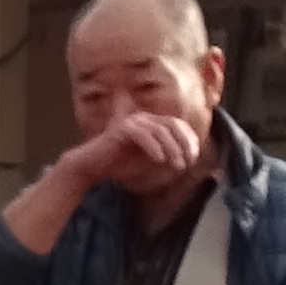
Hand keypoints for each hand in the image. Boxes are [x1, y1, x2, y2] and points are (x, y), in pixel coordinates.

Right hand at [64, 110, 207, 197]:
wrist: (92, 166)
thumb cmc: (120, 165)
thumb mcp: (149, 161)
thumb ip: (166, 156)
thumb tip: (186, 160)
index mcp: (150, 122)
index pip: (177, 124)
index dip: (189, 139)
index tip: (194, 156)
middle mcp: (143, 118)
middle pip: (171, 124)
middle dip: (184, 143)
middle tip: (189, 162)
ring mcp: (132, 121)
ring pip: (159, 130)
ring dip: (172, 149)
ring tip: (177, 165)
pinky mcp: (121, 129)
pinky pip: (142, 136)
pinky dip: (153, 148)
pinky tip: (160, 160)